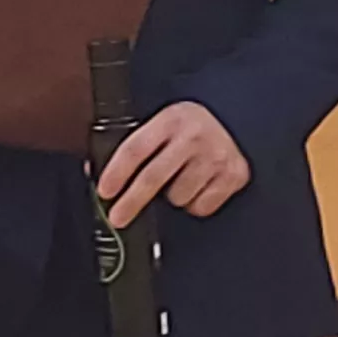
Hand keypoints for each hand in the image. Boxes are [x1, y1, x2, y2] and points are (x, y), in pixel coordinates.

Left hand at [95, 101, 250, 227]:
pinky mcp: (233, 176)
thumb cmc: (190, 127)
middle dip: (131, 202)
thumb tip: (102, 176)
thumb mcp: (163, 124)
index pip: (136, 148)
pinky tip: (198, 185)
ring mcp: (215, 157)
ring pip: (178, 196)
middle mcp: (193, 137)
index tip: (105, 191)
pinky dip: (195, 202)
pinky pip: (201, 206)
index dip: (117, 172)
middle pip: (153, 177)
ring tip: (179, 179)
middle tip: (118, 218)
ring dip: (172, 196)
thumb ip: (138, 146)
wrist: (235, 119)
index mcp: (170, 120)